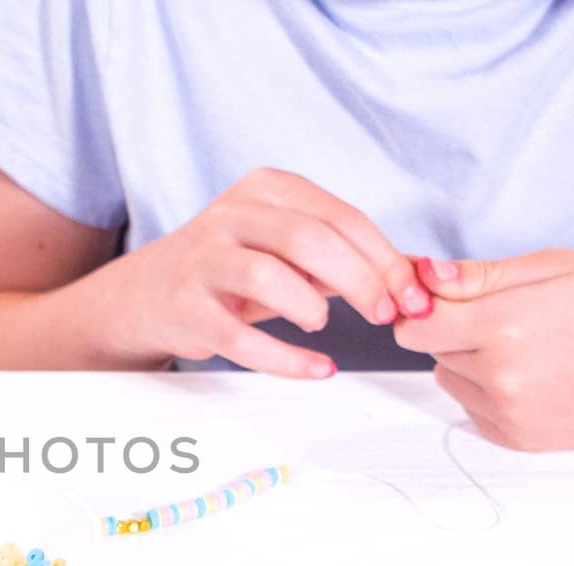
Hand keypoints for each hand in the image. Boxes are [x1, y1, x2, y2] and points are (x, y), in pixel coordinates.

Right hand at [108, 167, 429, 376]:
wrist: (150, 292)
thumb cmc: (234, 269)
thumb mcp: (288, 249)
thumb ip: (348, 257)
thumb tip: (422, 277)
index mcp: (266, 189)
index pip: (339, 217)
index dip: (385, 258)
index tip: (412, 295)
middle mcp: (229, 215)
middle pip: (308, 240)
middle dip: (359, 280)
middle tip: (384, 314)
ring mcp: (202, 260)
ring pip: (268, 276)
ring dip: (311, 306)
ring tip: (322, 323)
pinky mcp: (186, 307)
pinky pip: (239, 336)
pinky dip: (286, 358)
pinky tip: (317, 368)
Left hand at [396, 249, 573, 450]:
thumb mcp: (555, 266)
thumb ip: (481, 275)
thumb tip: (423, 275)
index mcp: (505, 325)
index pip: (416, 326)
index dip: (423, 307)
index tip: (443, 299)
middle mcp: (502, 376)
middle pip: (433, 351)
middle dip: (455, 330)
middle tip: (507, 317)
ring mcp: (511, 412)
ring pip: (450, 380)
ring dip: (469, 362)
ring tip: (525, 346)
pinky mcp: (521, 438)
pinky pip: (473, 409)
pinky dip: (488, 391)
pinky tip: (534, 374)